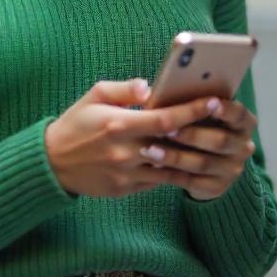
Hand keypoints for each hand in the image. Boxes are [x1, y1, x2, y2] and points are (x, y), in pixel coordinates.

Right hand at [44, 78, 224, 198]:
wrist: (52, 163)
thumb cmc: (76, 123)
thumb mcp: (94, 96)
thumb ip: (124, 90)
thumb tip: (150, 86)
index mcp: (117, 125)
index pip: (164, 119)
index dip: (192, 111)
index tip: (213, 102)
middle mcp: (124, 152)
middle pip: (173, 145)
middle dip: (201, 134)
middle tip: (224, 125)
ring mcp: (126, 174)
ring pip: (171, 169)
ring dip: (194, 158)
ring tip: (216, 147)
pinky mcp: (125, 190)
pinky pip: (158, 182)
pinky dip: (176, 172)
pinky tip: (193, 164)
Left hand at [138, 97, 259, 201]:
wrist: (200, 159)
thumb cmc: (195, 123)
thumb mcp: (198, 110)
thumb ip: (189, 101)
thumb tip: (160, 92)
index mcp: (243, 122)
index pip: (239, 114)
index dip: (226, 109)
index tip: (211, 102)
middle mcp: (243, 146)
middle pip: (220, 141)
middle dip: (191, 134)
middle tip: (166, 129)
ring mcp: (232, 169)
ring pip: (203, 163)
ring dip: (175, 156)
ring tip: (150, 149)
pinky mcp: (218, 187)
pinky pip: (193, 181)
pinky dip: (171, 173)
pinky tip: (153, 167)